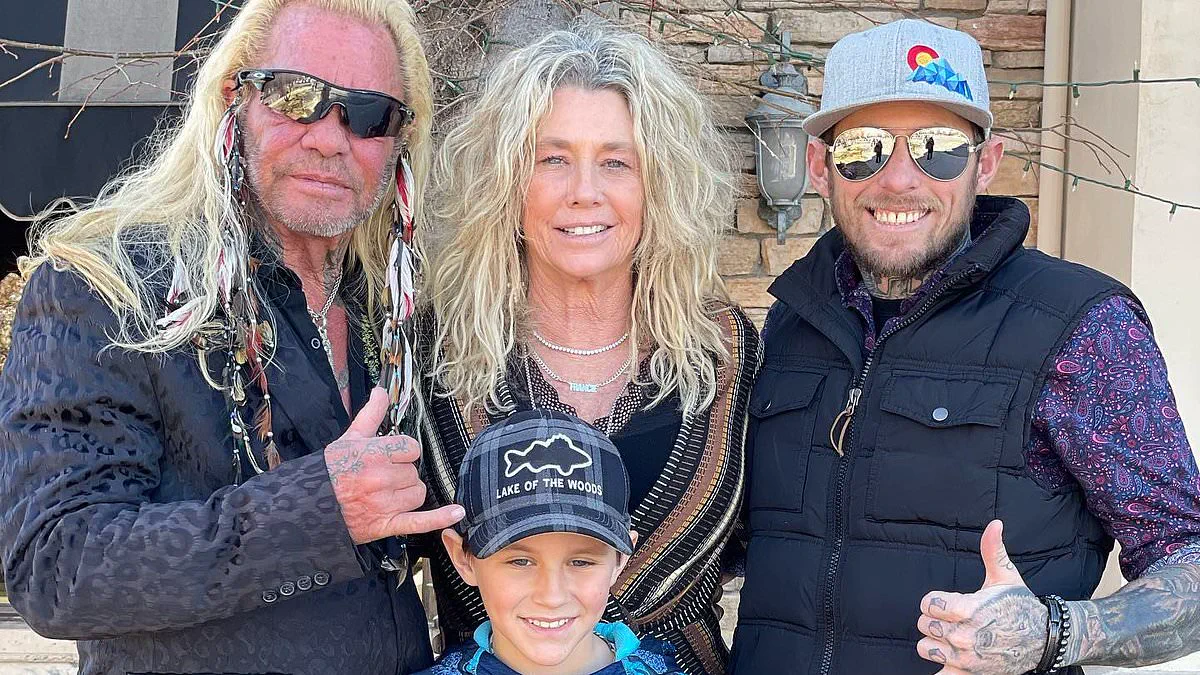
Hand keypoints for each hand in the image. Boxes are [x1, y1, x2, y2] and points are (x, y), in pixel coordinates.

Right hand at [325, 387, 463, 543]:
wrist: (310, 505)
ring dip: (408, 493)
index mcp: (374, 454)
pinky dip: (440, 518)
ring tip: (386, 494)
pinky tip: (457, 512)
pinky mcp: (387, 524)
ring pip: (418, 493)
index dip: (403, 452)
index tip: (391, 456)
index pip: (412, 448)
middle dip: (401, 473)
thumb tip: (381, 391)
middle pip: (414, 472)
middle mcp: (381, 479)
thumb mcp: (350, 438)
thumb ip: (371, 414)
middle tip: (380, 477)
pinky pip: (421, 521)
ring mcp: (385, 503)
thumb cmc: (331, 471)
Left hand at [916, 520, 1048, 673]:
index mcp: (969, 609)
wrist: (1043, 640)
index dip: (935, 601)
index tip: (947, 602)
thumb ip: (992, 550)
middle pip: (924, 624)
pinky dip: (940, 669)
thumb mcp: (1005, 576)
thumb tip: (995, 524)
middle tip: (953, 619)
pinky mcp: (968, 674)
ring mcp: (966, 658)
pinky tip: (946, 660)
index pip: (927, 603)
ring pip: (925, 647)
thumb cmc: (1020, 606)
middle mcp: (965, 635)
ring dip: (935, 642)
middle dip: (935, 619)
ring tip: (952, 636)